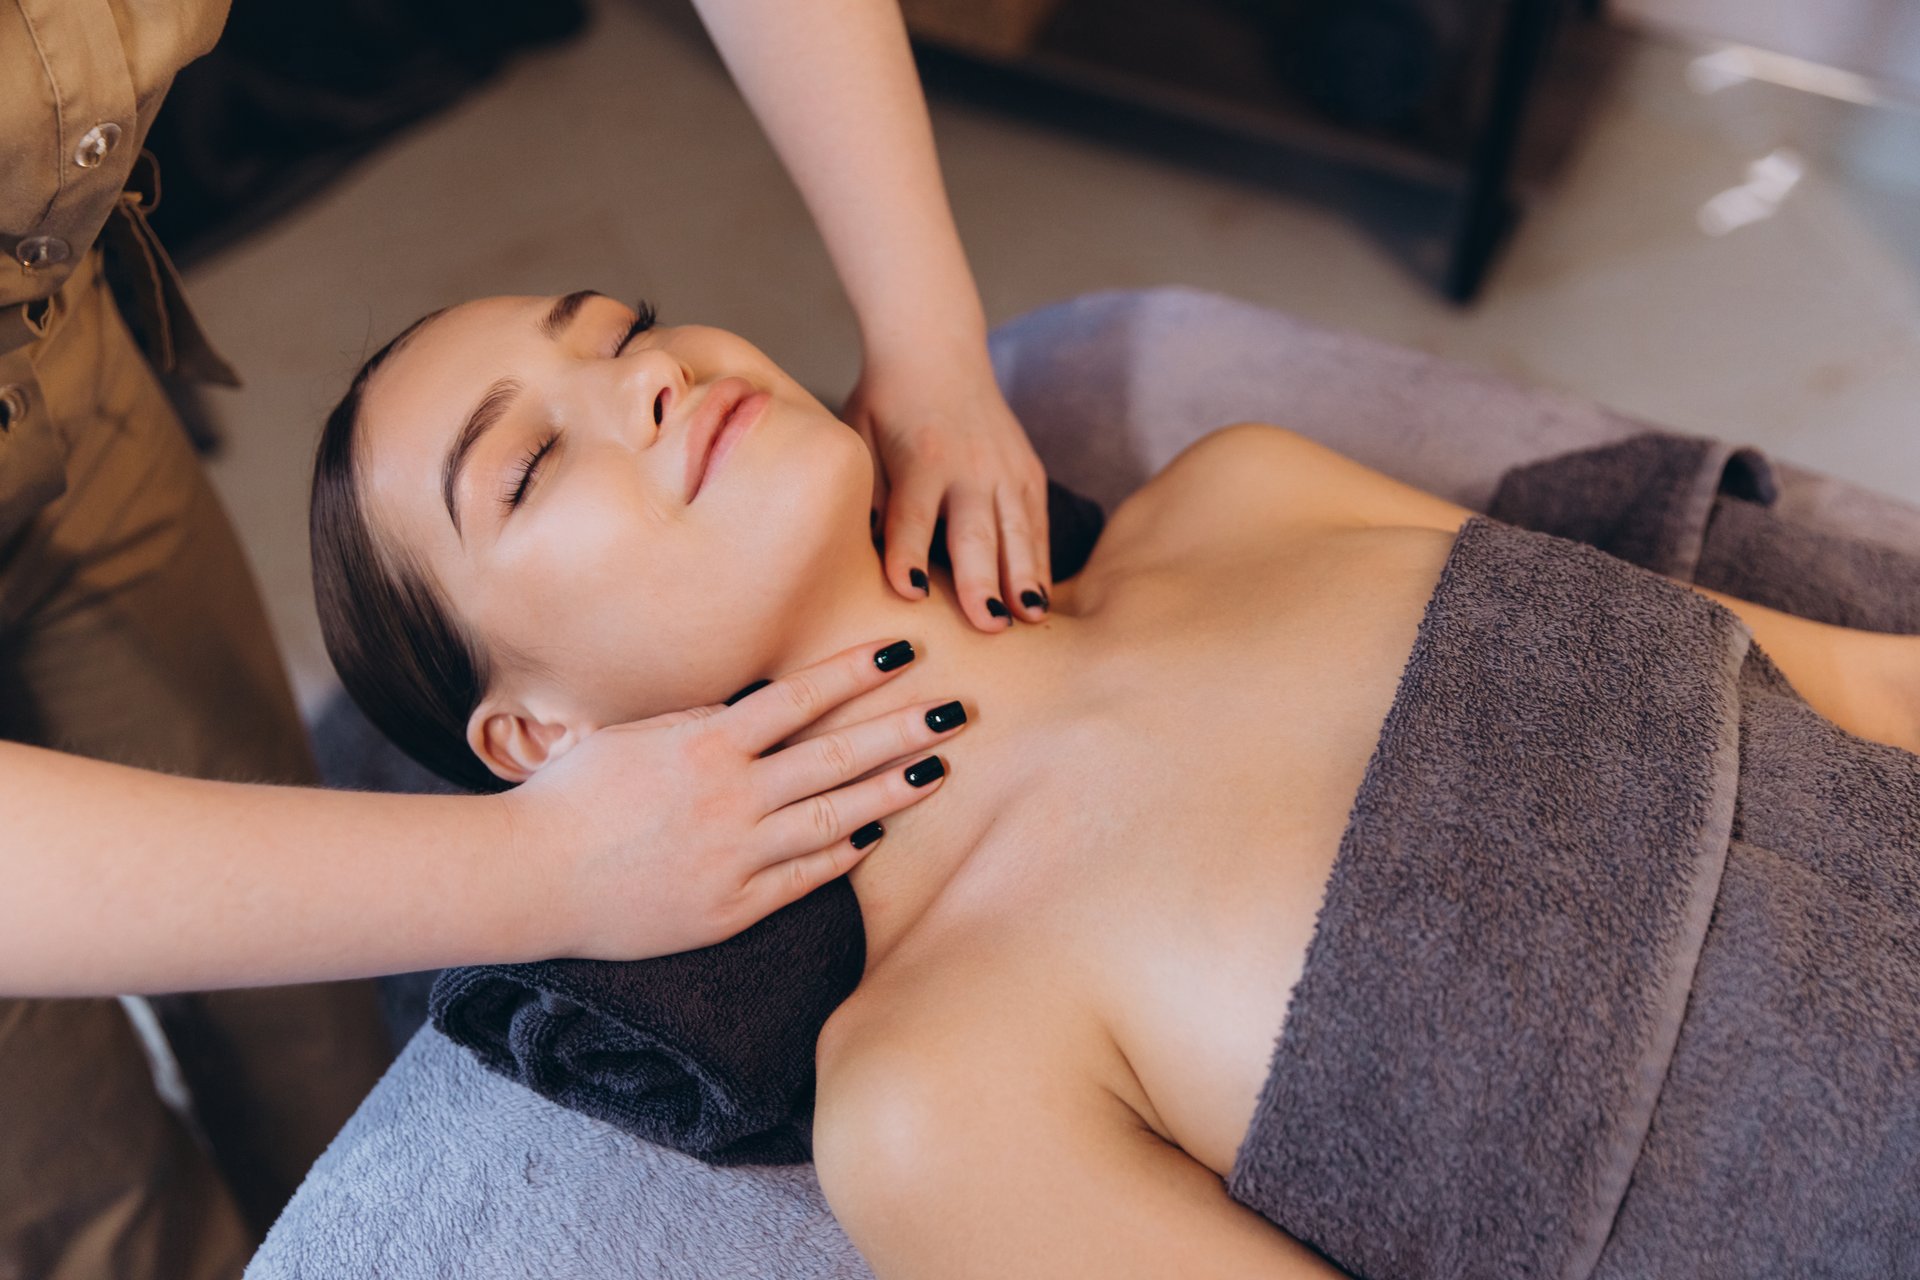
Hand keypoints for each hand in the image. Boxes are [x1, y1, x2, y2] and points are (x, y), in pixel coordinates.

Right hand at [502, 639, 963, 959]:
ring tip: (940, 769)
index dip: (856, 672)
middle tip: (958, 709)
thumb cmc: (572, 797)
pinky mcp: (731, 907)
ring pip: (835, 816)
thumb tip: (757, 705)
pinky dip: (843, 853)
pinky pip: (804, 877)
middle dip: (903, 729)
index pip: (800, 698)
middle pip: (838, 756)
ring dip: (893, 790)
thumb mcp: (635, 736)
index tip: (903, 651)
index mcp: (705, 744)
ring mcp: (736, 855)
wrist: (529, 878)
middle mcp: (731, 797)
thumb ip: (701, 724)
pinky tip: (875, 835)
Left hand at [844, 341, 1051, 632]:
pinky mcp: (1027, 470)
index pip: (912, 514)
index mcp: (921, 457)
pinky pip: (1037, 524)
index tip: (908, 594)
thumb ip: (867, 489)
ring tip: (1030, 619)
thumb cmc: (886, 403)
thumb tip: (865, 550)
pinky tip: (1040, 599)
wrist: (936, 347)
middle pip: (975, 531)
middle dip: (982, 580)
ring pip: (1018, 531)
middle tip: (989, 625)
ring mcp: (1005, 468)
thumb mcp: (859, 434)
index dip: (907, 554)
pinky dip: (1040, 561)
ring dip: (1025, 577)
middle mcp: (969, 464)